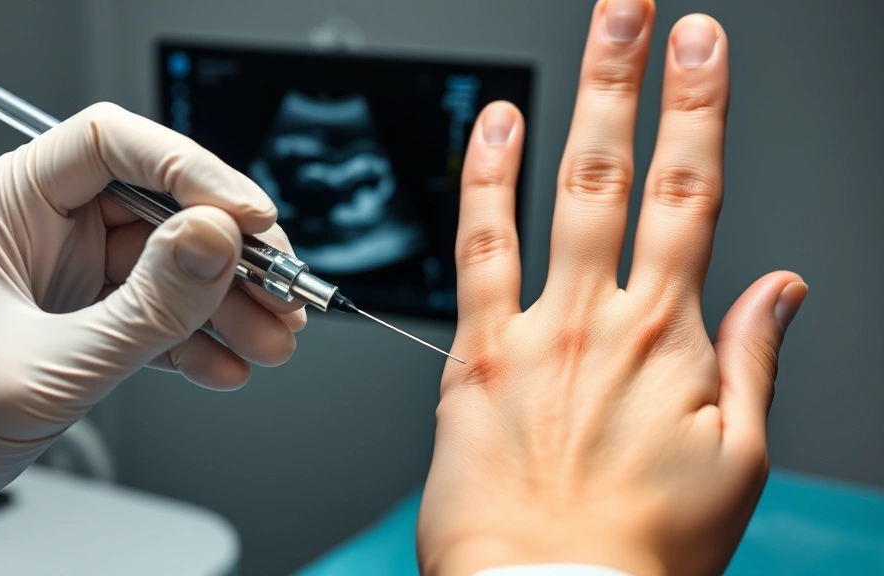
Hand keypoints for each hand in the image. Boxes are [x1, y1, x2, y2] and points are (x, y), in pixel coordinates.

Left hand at [0, 103, 304, 546]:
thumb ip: (143, 308)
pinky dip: (201, 340)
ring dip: (229, 304)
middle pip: (162, 206)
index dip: (191, 170)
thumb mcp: (47, 365)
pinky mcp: (91, 314)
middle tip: (280, 292)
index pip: (114, 143)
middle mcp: (46, 224)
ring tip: (270, 341)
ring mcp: (72, 270)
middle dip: (229, 255)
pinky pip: (162, 312)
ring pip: (174, 264)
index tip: (248, 216)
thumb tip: (217, 241)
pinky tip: (227, 367)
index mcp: (10, 201)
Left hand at [417, 3, 806, 574]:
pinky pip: (479, 250)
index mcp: (675, 339)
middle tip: (641, 12)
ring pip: (560, 193)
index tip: (702, 51)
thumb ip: (756, 361)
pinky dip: (485, 182)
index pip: (694, 198)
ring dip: (575, 107)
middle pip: (626, 173)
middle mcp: (606, 318)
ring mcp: (538, 330)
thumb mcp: (736, 462)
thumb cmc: (641, 546)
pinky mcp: (477, 356)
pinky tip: (491, 129)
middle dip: (638, 81)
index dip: (701, 114)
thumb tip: (783, 289)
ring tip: (586, 41)